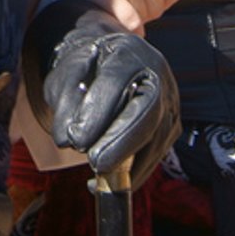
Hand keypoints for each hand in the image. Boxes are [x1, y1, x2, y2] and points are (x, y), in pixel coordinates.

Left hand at [25, 0, 180, 187]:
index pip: (115, 82)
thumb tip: (67, 139)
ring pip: (155, 139)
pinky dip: (132, 174)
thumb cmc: (85, 70)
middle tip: (96, 162)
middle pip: (148, 111)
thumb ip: (64, 101)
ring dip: (127, 164)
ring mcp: (169, 101)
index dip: (96, 113)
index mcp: (128, 51)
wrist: (108, 64)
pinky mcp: (171, 127)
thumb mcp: (65, 75)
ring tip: (97, 175)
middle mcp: (157, 74)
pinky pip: (155, 156)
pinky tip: (105, 183)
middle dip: (122, 142)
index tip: (74, 139)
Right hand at [31, 0, 177, 34]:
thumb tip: (163, 2)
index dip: (154, 3)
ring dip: (131, 20)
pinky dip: (126, 30)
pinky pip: (131, 24)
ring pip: (145, 18)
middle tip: (119, 5)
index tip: (135, 1)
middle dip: (141, 12)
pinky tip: (112, 21)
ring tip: (112, 8)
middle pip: (158, 9)